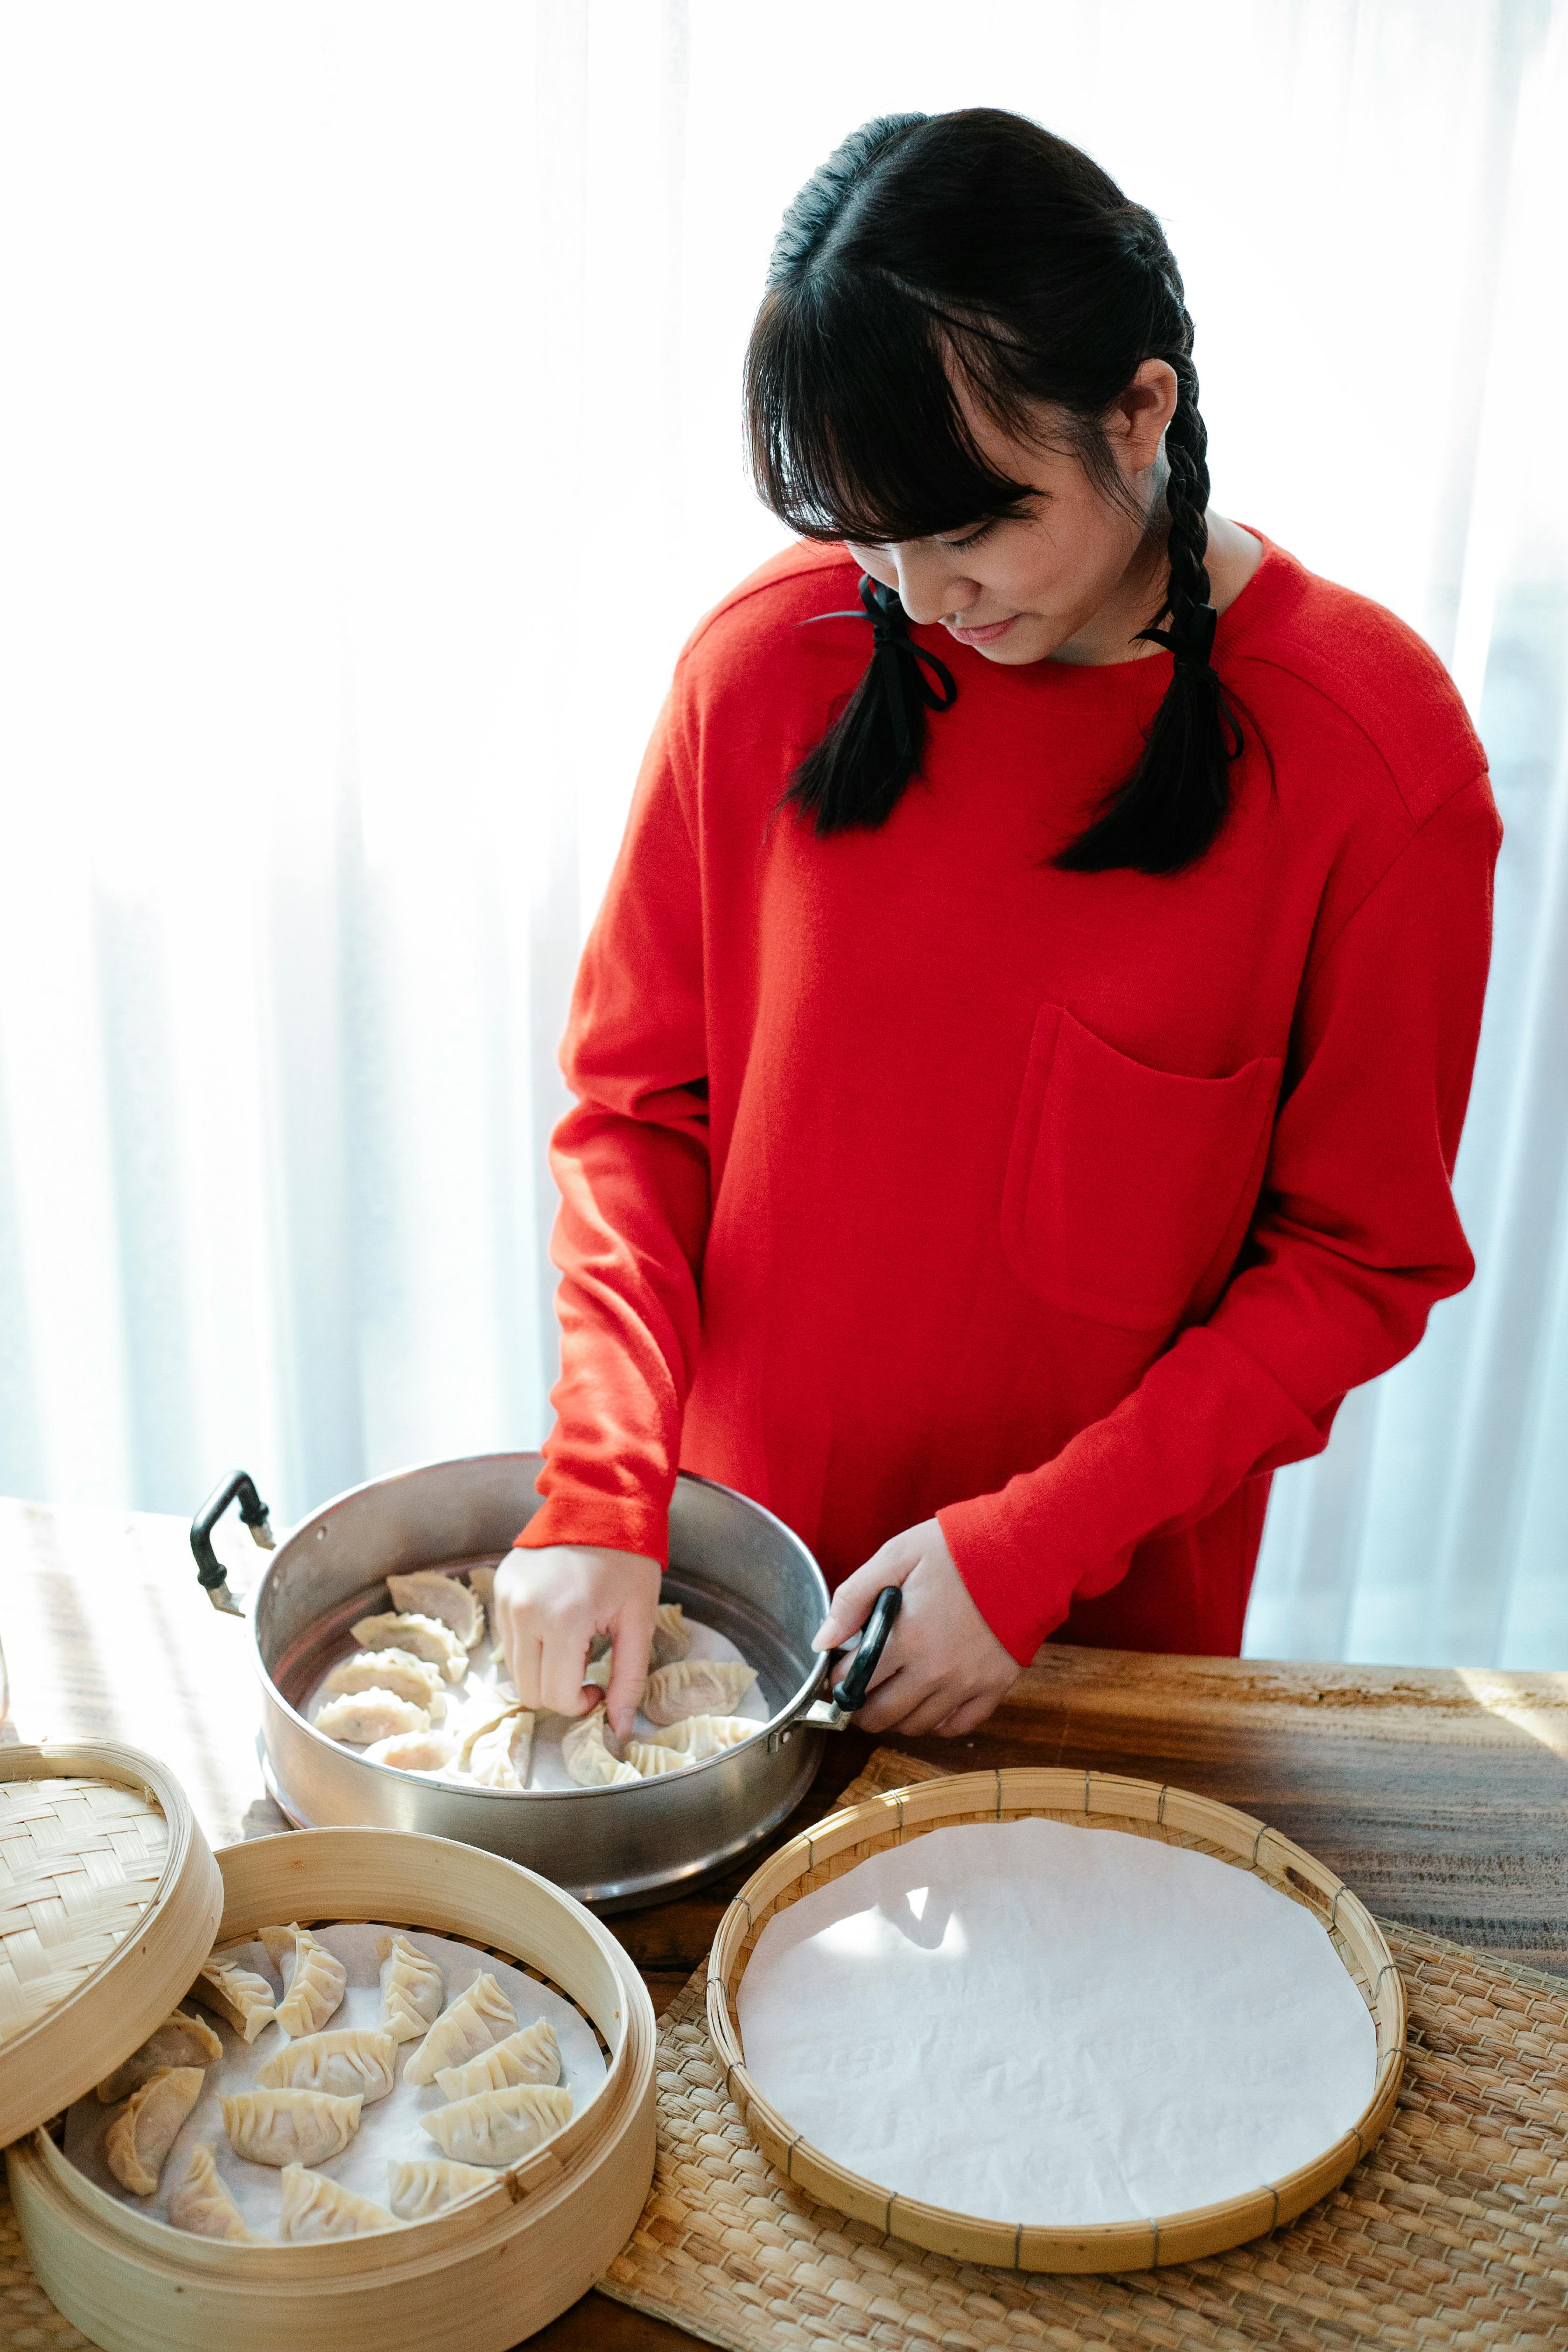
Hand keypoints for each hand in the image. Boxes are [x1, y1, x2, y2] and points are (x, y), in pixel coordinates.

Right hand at [493, 1544, 661, 1744]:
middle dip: (559, 1694)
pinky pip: (507, 1640)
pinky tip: (557, 1624)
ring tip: (573, 1646)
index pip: (554, 1696)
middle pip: (528, 1690)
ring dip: (543, 1671)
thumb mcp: (639, 1621)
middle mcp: (524, 1612)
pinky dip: (529, 1647)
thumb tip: (619, 1729)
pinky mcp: (498, 1588)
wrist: (600, 1503)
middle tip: (587, 1672)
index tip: (599, 1687)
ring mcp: (506, 1599)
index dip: (579, 1705)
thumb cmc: (628, 1561)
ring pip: (513, 1670)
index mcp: (562, 1621)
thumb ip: (630, 1679)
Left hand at [813, 1519, 1017, 1736]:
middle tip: (860, 1689)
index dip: (838, 1681)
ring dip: (896, 1716)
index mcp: (906, 1638)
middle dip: (860, 1707)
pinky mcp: (995, 1686)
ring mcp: (966, 1683)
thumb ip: (853, 1598)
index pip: (854, 1683)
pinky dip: (938, 1723)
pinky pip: (959, 1725)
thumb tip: (823, 1641)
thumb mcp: (896, 1556)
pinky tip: (929, 1703)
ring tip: (892, 1693)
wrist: (1024, 1549)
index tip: (838, 1672)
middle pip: (881, 1715)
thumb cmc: (957, 1548)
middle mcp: (934, 1671)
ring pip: (916, 1725)